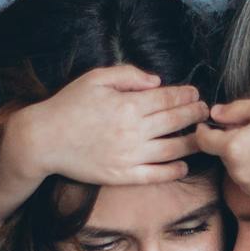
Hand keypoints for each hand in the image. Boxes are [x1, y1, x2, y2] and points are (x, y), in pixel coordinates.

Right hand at [0, 66, 202, 217]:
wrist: (43, 140)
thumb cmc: (68, 105)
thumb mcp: (96, 78)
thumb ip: (128, 75)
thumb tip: (157, 81)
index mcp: (128, 104)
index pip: (168, 98)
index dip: (186, 95)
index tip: (195, 94)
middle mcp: (133, 131)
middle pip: (175, 121)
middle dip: (194, 114)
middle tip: (205, 111)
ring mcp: (129, 155)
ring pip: (172, 149)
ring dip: (192, 142)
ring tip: (203, 136)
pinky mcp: (122, 175)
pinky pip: (156, 175)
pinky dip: (173, 171)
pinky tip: (183, 166)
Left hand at [194, 97, 249, 201]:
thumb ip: (234, 110)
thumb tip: (215, 114)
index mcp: (233, 148)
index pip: (204, 141)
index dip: (202, 131)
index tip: (206, 126)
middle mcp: (238, 172)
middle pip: (224, 156)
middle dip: (230, 144)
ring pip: (238, 172)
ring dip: (244, 160)